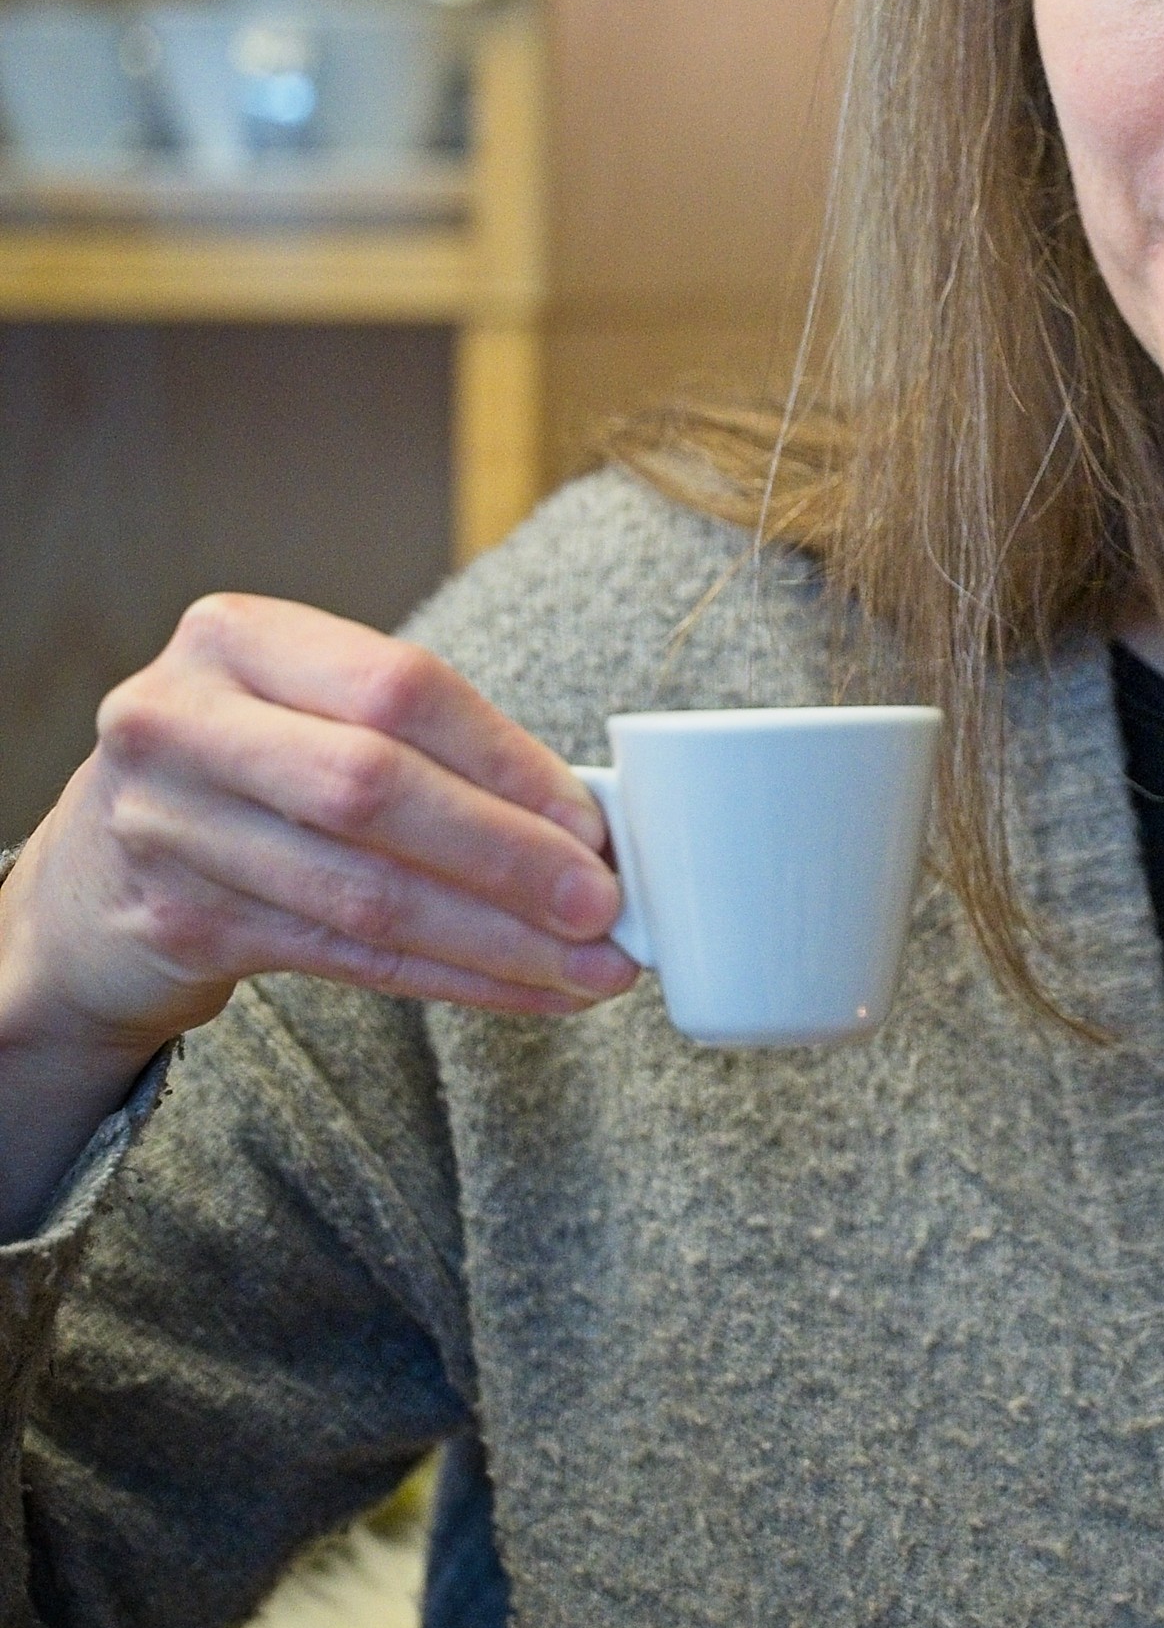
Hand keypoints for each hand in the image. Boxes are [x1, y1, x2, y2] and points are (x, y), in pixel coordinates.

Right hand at [0, 595, 630, 1231]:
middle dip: (507, 856)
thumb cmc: (249, 774)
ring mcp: (166, 828)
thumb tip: (585, 819)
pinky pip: (347, 962)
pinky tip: (528, 990)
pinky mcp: (178, 926)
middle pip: (374, 791)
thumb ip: (420, 741)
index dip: (506, 759)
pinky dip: (454, 980)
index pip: (397, 688)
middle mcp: (181, 721)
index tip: (592, 822)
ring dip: (498, 941)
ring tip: (591, 967)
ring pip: (364, 895)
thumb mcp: (304, 712)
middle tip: (604, 905)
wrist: (95, 875)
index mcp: (235, 637)